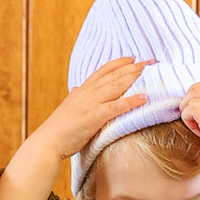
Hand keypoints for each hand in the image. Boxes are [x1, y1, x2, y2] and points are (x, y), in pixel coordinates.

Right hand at [38, 57, 153, 160]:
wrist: (49, 141)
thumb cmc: (59, 128)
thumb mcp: (69, 106)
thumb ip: (75, 96)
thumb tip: (76, 88)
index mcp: (82, 89)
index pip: (103, 70)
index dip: (119, 62)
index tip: (133, 58)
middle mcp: (88, 92)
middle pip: (114, 75)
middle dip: (134, 67)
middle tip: (151, 62)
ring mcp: (91, 103)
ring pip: (117, 85)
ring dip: (135, 78)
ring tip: (151, 73)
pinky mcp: (95, 117)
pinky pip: (117, 106)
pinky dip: (132, 101)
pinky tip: (144, 98)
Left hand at [179, 82, 199, 183]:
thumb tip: (193, 106)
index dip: (196, 95)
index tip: (196, 114)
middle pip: (198, 88)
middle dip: (188, 103)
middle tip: (194, 123)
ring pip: (192, 98)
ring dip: (188, 114)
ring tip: (198, 130)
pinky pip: (191, 109)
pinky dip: (188, 120)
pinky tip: (197, 133)